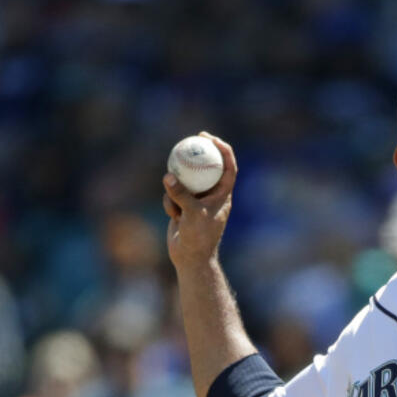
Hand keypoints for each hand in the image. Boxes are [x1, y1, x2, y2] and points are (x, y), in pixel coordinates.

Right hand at [162, 131, 237, 272]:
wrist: (190, 258)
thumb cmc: (199, 237)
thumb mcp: (192, 213)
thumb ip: (181, 194)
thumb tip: (169, 175)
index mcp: (223, 195)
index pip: (228, 168)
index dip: (223, 150)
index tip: (211, 138)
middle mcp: (211, 196)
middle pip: (207, 168)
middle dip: (200, 153)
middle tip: (191, 139)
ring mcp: (196, 200)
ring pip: (184, 181)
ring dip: (177, 189)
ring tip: (177, 204)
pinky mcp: (183, 207)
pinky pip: (172, 195)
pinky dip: (170, 203)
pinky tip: (174, 217)